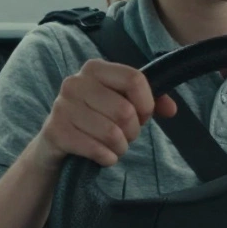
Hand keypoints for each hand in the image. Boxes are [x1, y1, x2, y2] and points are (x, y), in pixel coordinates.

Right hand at [30, 59, 176, 170]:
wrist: (57, 141)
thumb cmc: (95, 118)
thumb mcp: (121, 103)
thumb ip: (149, 101)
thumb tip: (171, 109)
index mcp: (94, 68)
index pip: (134, 79)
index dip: (146, 103)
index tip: (142, 116)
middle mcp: (75, 82)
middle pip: (125, 110)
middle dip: (132, 132)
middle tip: (124, 135)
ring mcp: (61, 106)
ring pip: (112, 133)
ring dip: (119, 148)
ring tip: (112, 146)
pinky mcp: (55, 131)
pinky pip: (96, 149)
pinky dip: (106, 158)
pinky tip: (101, 156)